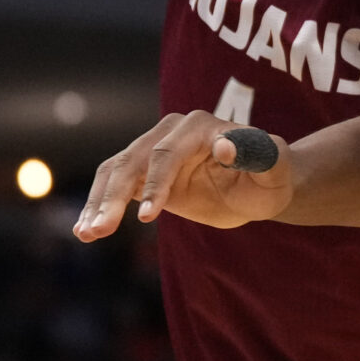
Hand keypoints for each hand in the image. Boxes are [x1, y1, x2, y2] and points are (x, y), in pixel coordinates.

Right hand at [73, 112, 293, 240]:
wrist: (259, 186)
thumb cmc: (270, 176)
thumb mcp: (275, 169)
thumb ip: (258, 154)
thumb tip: (226, 145)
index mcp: (200, 126)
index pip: (167, 153)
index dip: (156, 184)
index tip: (148, 218)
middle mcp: (171, 131)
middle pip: (133, 161)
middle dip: (114, 197)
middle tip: (100, 231)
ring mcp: (154, 150)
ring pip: (116, 172)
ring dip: (99, 203)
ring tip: (86, 234)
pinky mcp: (144, 172)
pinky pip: (114, 185)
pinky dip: (98, 206)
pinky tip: (84, 230)